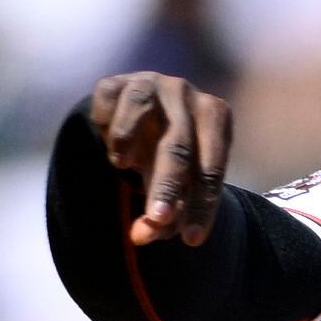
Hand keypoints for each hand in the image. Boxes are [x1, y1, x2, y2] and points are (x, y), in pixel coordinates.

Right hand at [88, 70, 231, 246]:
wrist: (141, 113)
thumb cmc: (169, 155)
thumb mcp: (176, 187)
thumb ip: (164, 215)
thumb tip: (140, 236)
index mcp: (215, 118)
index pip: (211, 169)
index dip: (202, 206)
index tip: (192, 239)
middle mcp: (187, 94)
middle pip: (178, 145)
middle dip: (168, 186)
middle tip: (157, 219)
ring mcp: (151, 82)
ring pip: (140, 105)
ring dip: (127, 139)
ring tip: (120, 165)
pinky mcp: (116, 81)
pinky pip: (107, 98)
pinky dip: (105, 121)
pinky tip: (107, 137)